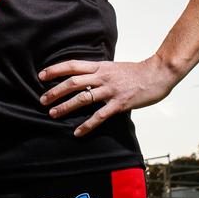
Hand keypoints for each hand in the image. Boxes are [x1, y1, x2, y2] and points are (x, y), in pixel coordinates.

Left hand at [38, 55, 176, 136]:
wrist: (157, 74)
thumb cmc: (136, 72)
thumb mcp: (113, 67)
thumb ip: (99, 72)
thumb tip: (84, 77)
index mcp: (100, 66)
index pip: (73, 65)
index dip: (55, 70)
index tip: (41, 75)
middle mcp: (102, 77)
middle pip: (72, 82)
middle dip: (55, 91)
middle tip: (42, 100)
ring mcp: (110, 90)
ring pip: (82, 98)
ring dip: (65, 106)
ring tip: (53, 113)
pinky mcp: (119, 104)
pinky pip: (100, 115)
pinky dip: (87, 125)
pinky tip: (77, 132)